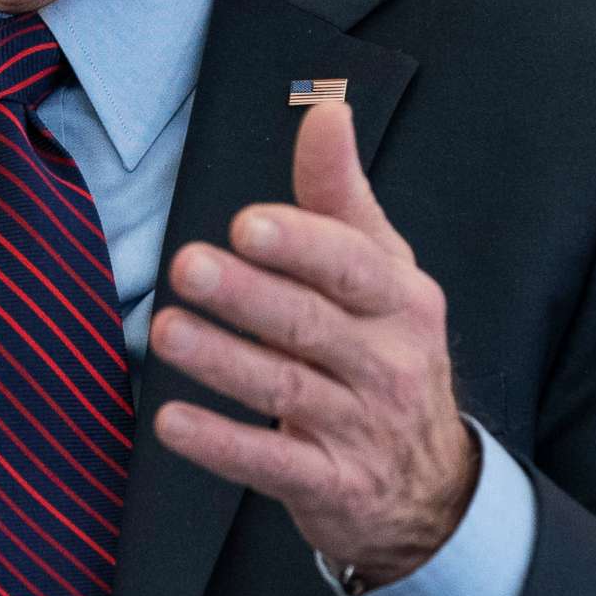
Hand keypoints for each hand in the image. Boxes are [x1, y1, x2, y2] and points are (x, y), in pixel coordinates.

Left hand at [149, 99, 477, 587]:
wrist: (430, 486)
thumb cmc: (388, 350)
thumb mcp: (381, 271)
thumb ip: (340, 196)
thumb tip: (324, 109)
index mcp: (402, 299)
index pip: (351, 266)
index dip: (300, 245)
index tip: (246, 225)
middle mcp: (388, 362)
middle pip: (310, 323)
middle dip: (247, 294)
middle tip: (185, 266)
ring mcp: (360, 427)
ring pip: (284, 388)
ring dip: (221, 360)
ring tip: (165, 331)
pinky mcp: (329, 484)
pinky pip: (270, 462)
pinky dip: (220, 443)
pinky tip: (170, 421)